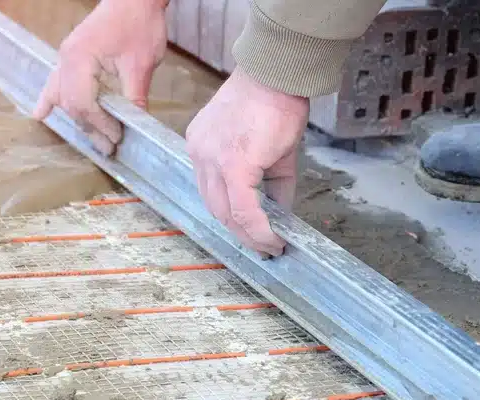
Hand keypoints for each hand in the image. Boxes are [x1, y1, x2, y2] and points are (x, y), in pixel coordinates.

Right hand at [32, 0, 167, 155]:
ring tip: (95, 139)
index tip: (117, 137)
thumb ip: (134, 98)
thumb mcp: (141, 64)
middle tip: (110, 147)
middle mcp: (66, 59)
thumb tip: (137, 127)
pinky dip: (51, 99)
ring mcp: (66, 57)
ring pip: (64, 97)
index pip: (83, 103)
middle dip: (90, 128)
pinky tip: (40, 114)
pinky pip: (56, 82)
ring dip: (79, 120)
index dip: (100, 125)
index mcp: (80, 58)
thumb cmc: (139, 22)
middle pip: (72, 104)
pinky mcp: (71, 57)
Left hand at [186, 68, 309, 256]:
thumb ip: (272, 185)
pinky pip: (243, 209)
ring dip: (249, 235)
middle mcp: (199, 154)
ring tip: (271, 245)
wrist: (278, 74)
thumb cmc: (274, 101)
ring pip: (225, 213)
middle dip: (240, 232)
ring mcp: (211, 160)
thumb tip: (280, 216)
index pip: (212, 192)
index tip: (252, 232)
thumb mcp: (269, 149)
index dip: (232, 217)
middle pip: (215, 207)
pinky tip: (273, 238)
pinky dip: (258, 228)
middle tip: (264, 246)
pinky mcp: (232, 166)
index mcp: (201, 146)